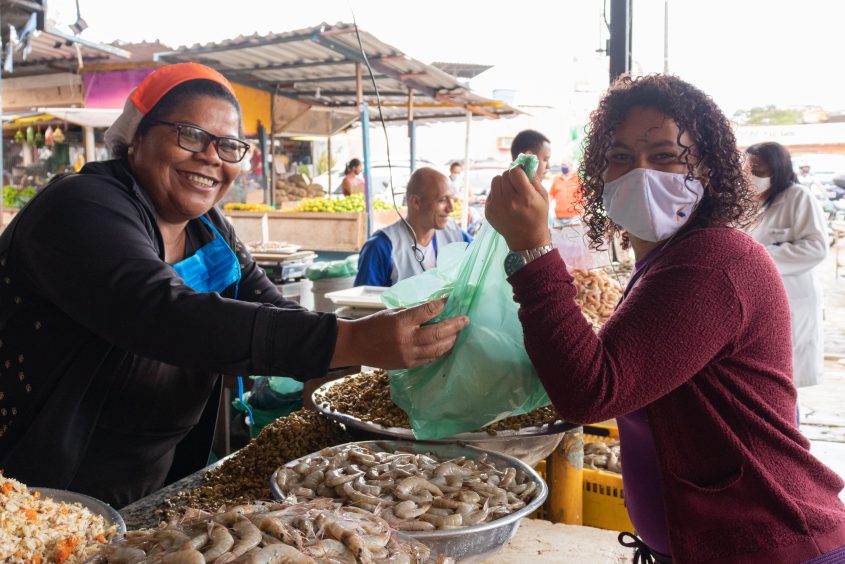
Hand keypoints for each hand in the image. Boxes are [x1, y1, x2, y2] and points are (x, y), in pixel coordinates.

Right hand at [331, 298, 468, 368]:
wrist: (357, 345)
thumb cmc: (374, 324)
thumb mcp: (392, 312)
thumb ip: (412, 313)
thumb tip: (434, 309)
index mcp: (401, 322)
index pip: (427, 311)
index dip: (441, 304)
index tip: (449, 300)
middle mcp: (406, 339)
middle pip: (437, 332)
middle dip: (454, 325)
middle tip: (464, 319)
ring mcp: (408, 354)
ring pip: (437, 348)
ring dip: (451, 339)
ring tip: (458, 332)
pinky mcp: (408, 364)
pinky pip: (430, 358)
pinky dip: (440, 350)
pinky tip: (446, 344)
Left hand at [485, 166, 551, 250]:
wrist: (526, 240)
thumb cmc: (537, 215)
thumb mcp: (542, 196)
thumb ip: (533, 177)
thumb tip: (525, 158)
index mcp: (525, 197)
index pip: (514, 171)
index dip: (518, 171)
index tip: (521, 176)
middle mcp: (509, 201)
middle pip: (504, 175)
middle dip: (510, 177)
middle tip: (516, 186)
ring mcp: (497, 207)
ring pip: (495, 181)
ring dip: (502, 183)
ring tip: (510, 193)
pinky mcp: (489, 211)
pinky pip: (491, 193)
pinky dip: (497, 194)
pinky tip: (505, 203)